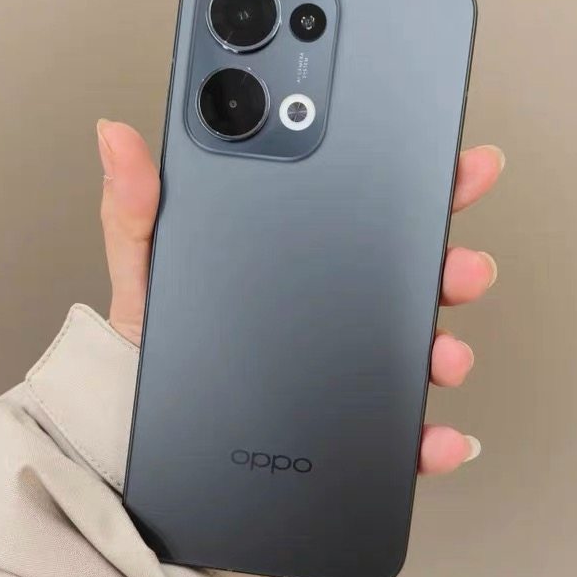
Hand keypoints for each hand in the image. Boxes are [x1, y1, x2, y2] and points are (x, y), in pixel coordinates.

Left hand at [97, 121, 502, 474]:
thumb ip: (137, 205)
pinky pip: (397, 433)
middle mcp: (332, 307)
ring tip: (443, 354)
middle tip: (460, 265)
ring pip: (417, 351)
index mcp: (296, 254)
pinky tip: (436, 437)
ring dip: (447, 350)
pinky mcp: (345, 427)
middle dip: (452, 267)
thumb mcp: (143, 268)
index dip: (421, 181)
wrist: (137, 438)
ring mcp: (345, 367)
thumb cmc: (149, 345)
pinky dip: (428, 439)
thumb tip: (116, 137)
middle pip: (413, 277)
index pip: (368, 208)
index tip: (457, 166)